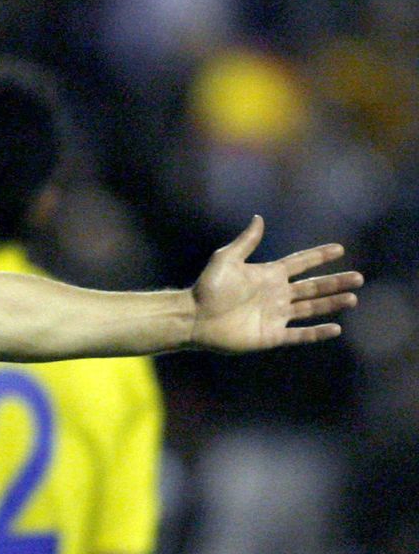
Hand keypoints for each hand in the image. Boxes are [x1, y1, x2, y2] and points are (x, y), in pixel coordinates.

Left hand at [190, 216, 362, 352]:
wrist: (194, 317)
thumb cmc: (207, 288)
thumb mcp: (226, 259)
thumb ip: (246, 241)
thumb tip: (258, 217)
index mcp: (268, 275)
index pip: (300, 263)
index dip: (319, 256)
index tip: (340, 249)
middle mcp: (276, 294)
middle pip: (313, 287)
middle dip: (335, 282)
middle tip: (359, 277)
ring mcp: (276, 315)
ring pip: (311, 309)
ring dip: (331, 303)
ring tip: (352, 298)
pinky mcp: (271, 335)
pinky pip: (299, 334)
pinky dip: (317, 333)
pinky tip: (335, 328)